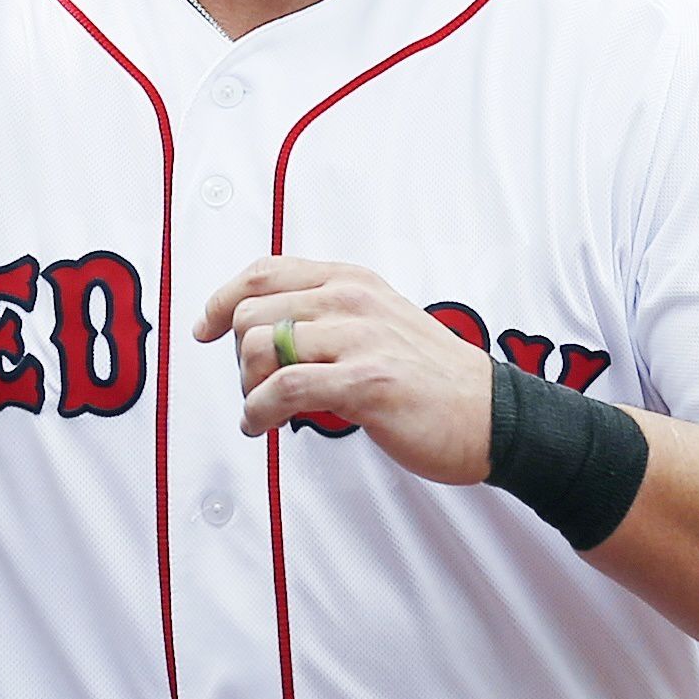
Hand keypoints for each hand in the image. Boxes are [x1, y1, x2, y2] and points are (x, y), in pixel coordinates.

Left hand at [193, 259, 493, 481]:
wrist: (494, 415)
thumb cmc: (430, 377)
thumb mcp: (379, 322)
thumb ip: (326, 315)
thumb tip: (260, 331)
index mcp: (352, 280)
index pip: (264, 272)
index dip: (222, 299)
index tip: (204, 328)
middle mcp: (352, 300)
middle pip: (250, 314)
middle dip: (238, 357)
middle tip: (255, 387)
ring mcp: (360, 339)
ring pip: (258, 349)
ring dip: (246, 389)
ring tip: (261, 412)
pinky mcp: (365, 382)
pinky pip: (281, 390)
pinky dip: (257, 412)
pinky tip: (262, 426)